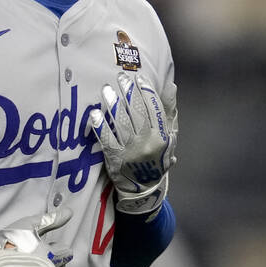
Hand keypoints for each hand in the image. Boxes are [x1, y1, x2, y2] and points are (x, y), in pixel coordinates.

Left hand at [87, 72, 177, 216]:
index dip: (146, 90)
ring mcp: (131, 151)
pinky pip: (107, 140)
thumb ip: (169, 110)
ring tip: (106, 90)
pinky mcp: (116, 159)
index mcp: (163, 135)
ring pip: (122, 123)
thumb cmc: (158, 156)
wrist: (144, 189)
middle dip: (128, 93)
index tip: (138, 77)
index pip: (155, 108)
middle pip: (137, 112)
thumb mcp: (169, 135)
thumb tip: (170, 85)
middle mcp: (148, 142)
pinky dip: (101, 126)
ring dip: (113, 105)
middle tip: (120, 78)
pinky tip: (95, 114)